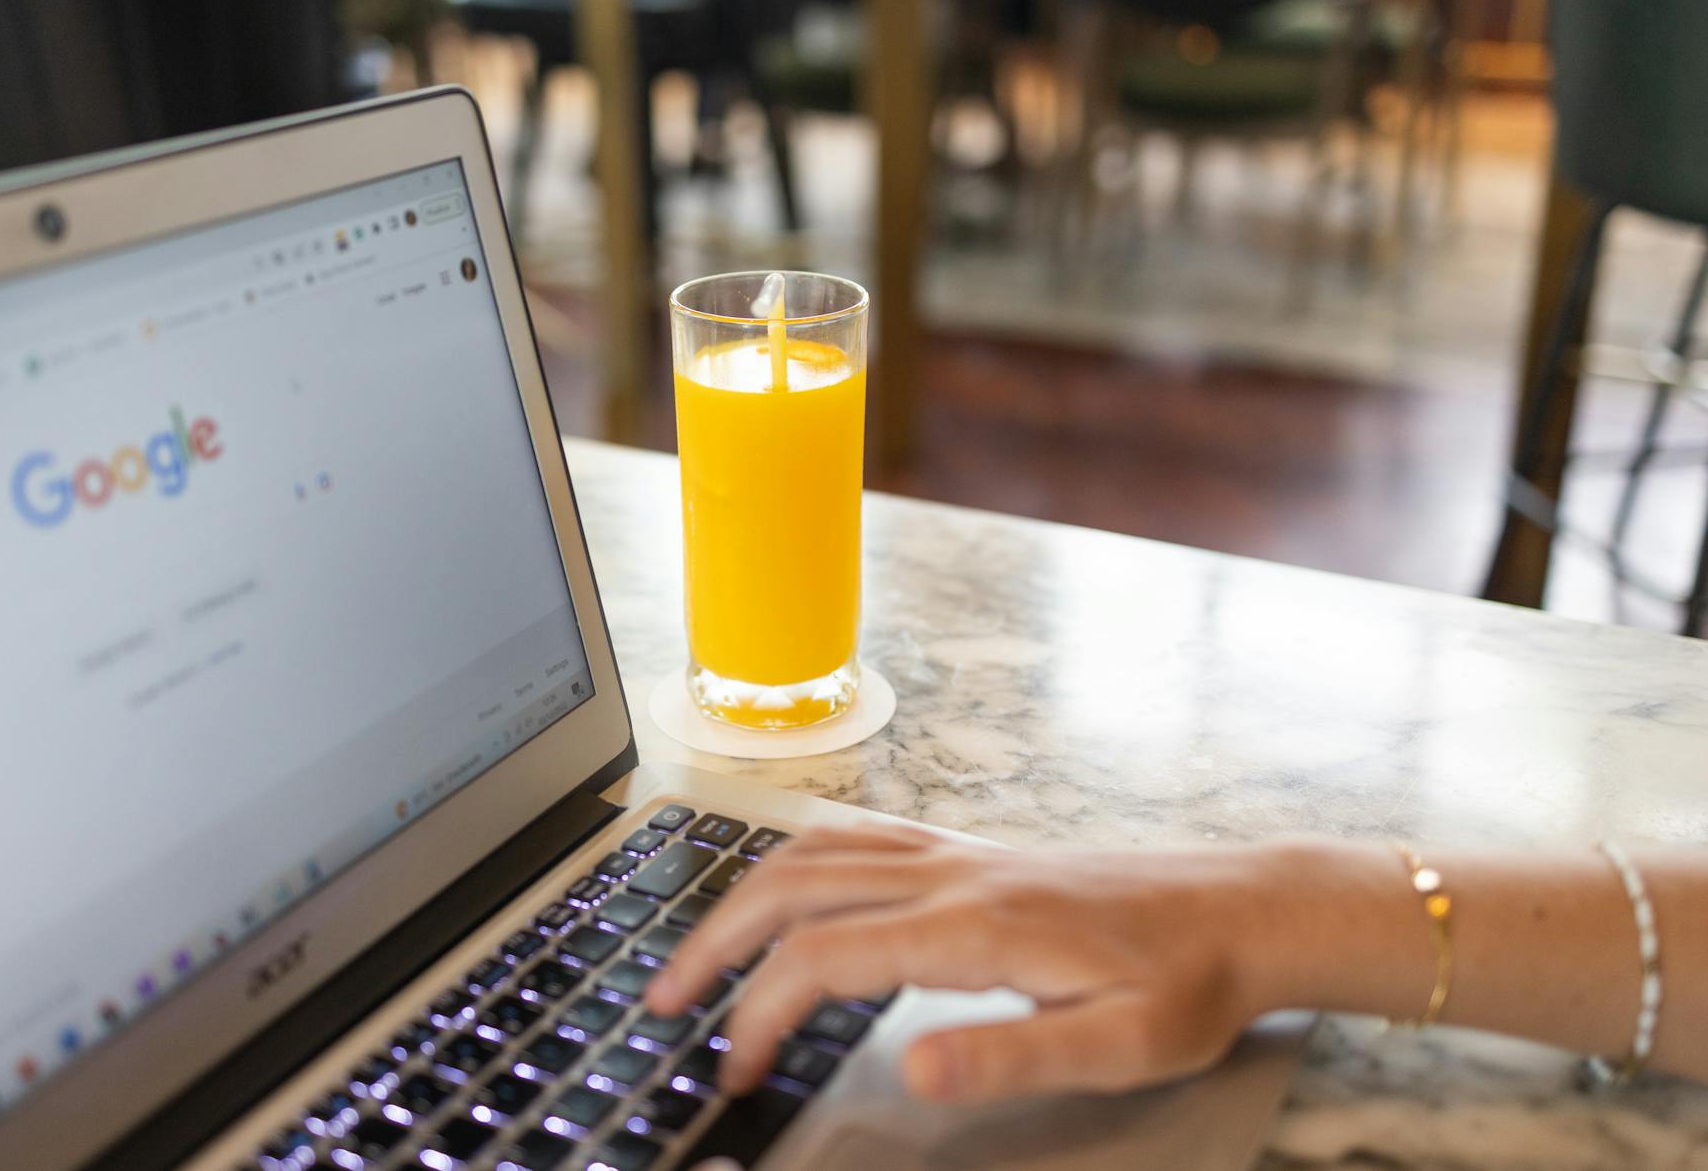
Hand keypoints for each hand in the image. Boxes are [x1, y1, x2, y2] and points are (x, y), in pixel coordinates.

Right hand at [645, 821, 1289, 1104]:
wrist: (1239, 910)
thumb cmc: (1186, 985)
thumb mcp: (1122, 1046)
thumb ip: (1013, 1054)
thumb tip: (911, 1069)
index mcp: (976, 925)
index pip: (826, 958)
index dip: (760, 1011)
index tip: (733, 1067)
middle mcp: (952, 873)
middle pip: (794, 888)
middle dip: (715, 944)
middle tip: (666, 1003)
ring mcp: (957, 852)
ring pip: (815, 851)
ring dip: (743, 897)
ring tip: (699, 953)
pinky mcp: (970, 849)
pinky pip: (856, 836)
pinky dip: (794, 861)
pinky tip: (784, 891)